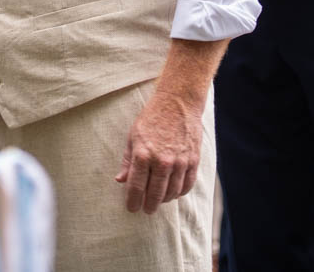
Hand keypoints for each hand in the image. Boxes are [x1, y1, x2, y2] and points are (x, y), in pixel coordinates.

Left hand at [114, 89, 201, 212]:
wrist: (177, 103)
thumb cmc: (151, 119)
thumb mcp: (133, 137)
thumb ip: (127, 161)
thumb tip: (120, 180)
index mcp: (143, 155)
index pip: (137, 188)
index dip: (133, 201)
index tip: (132, 208)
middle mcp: (162, 161)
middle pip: (155, 194)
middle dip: (149, 206)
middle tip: (146, 210)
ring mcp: (179, 162)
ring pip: (172, 192)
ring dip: (165, 200)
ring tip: (159, 201)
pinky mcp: (193, 160)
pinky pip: (187, 185)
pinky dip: (180, 192)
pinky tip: (174, 193)